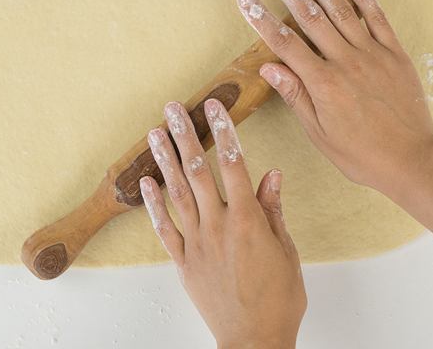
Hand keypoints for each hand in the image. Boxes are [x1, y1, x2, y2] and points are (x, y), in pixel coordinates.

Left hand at [140, 99, 305, 348]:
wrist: (254, 341)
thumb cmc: (278, 300)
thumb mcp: (287, 251)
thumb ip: (273, 210)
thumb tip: (271, 174)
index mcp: (247, 220)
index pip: (233, 164)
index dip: (223, 131)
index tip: (214, 107)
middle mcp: (217, 226)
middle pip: (198, 170)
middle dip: (185, 136)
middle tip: (173, 108)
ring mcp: (196, 243)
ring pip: (176, 193)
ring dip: (164, 161)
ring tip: (154, 133)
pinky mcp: (183, 262)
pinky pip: (164, 228)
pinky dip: (153, 204)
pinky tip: (145, 182)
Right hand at [237, 0, 432, 198]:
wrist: (412, 161)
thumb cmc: (363, 155)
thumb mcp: (319, 133)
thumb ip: (295, 96)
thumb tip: (269, 67)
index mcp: (322, 84)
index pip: (284, 43)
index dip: (262, 19)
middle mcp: (345, 63)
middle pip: (310, 18)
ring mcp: (372, 55)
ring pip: (342, 11)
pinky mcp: (395, 54)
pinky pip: (377, 18)